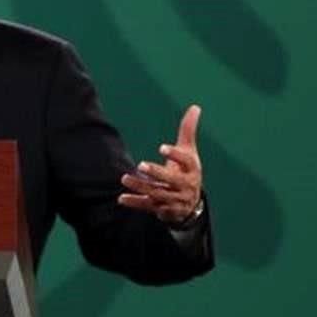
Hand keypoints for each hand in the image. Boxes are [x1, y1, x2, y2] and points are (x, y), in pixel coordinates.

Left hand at [118, 105, 202, 224]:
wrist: (192, 204)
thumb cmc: (188, 171)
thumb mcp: (190, 151)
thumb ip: (188, 131)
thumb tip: (195, 106)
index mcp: (192, 169)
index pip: (186, 162)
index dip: (174, 155)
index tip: (161, 147)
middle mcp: (185, 186)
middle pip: (172, 180)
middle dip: (157, 173)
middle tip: (141, 165)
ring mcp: (174, 199)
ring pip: (157, 193)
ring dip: (141, 187)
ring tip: (124, 178)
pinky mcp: (163, 209)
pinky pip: (148, 206)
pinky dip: (135, 203)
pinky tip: (121, 198)